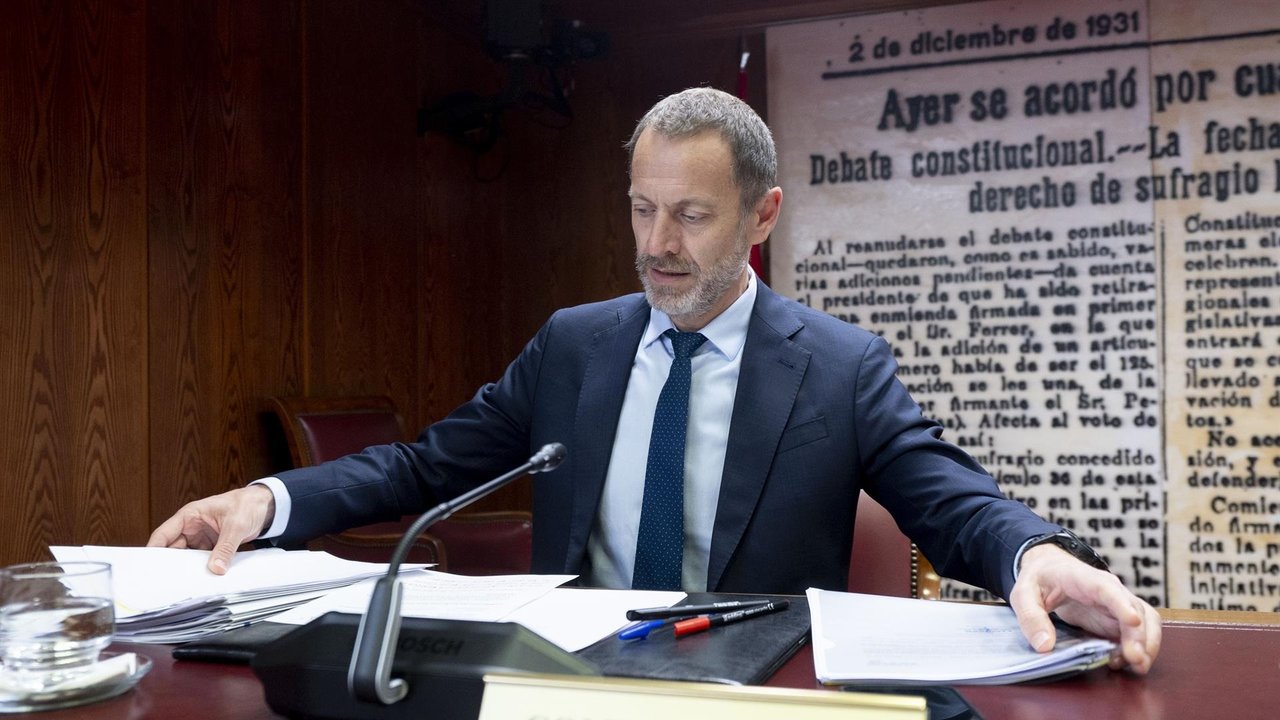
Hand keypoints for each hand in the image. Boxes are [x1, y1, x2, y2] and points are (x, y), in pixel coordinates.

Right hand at [147, 485, 275, 574]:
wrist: (267, 506)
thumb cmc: (248, 504)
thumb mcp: (236, 525)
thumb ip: (226, 547)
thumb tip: (216, 568)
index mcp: (190, 516)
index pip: (163, 534)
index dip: (153, 550)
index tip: (147, 567)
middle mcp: (191, 527)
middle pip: (172, 549)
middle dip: (169, 565)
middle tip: (164, 584)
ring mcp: (200, 538)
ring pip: (185, 557)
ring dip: (185, 569)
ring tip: (181, 586)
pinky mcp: (211, 547)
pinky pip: (200, 560)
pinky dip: (200, 569)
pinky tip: (199, 581)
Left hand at [1009, 544, 1161, 674]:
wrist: (1049, 569)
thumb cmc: (1038, 578)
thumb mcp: (1023, 594)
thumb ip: (1031, 618)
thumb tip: (1044, 646)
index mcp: (1085, 579)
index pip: (1108, 589)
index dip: (1122, 604)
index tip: (1133, 621)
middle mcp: (1110, 591)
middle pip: (1136, 609)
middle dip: (1140, 636)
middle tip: (1135, 660)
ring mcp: (1117, 605)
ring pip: (1146, 622)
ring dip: (1146, 644)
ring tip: (1135, 665)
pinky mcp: (1118, 620)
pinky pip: (1138, 633)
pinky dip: (1138, 648)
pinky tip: (1123, 662)